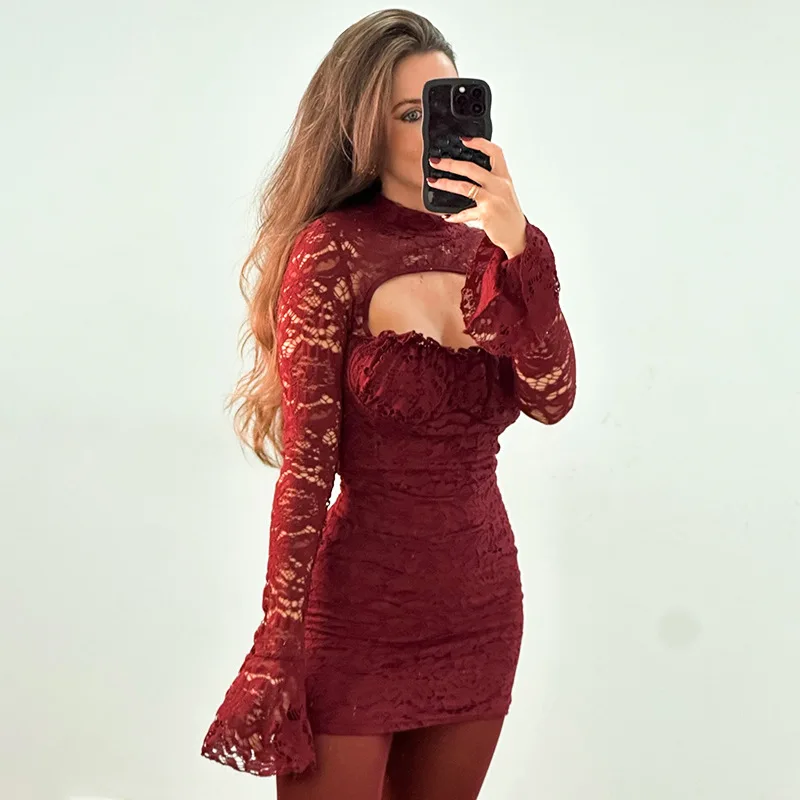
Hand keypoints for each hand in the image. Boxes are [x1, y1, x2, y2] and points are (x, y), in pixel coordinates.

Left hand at [427, 137, 526, 257]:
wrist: (517, 234)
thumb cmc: (508, 213)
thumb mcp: (504, 192)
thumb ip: (491, 181)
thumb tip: (469, 172)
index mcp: (504, 177)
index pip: (495, 152)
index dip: (479, 143)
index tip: (463, 140)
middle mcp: (499, 185)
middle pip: (472, 168)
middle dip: (450, 163)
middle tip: (436, 161)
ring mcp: (492, 199)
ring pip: (464, 186)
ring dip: (446, 184)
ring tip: (433, 182)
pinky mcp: (486, 214)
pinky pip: (464, 213)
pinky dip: (454, 215)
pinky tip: (446, 216)